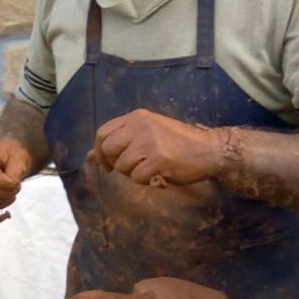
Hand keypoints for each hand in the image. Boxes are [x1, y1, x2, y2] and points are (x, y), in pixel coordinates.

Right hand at [0, 139, 32, 208]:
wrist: (12, 158)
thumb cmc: (14, 155)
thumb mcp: (19, 159)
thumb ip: (15, 172)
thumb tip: (11, 184)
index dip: (3, 183)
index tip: (16, 182)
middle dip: (6, 191)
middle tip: (17, 186)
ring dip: (5, 197)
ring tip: (14, 189)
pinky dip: (3, 202)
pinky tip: (10, 195)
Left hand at [87, 109, 224, 185]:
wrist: (210, 150)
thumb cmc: (178, 143)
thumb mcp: (147, 134)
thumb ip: (120, 142)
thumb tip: (89, 156)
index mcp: (137, 117)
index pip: (102, 132)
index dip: (99, 150)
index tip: (107, 162)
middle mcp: (141, 126)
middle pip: (108, 148)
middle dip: (113, 163)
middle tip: (129, 169)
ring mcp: (150, 142)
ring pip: (122, 166)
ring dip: (133, 173)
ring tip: (150, 169)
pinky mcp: (158, 160)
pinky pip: (137, 178)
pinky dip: (146, 181)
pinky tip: (158, 175)